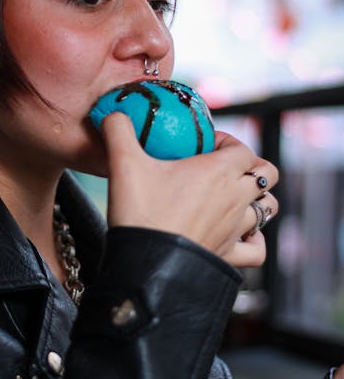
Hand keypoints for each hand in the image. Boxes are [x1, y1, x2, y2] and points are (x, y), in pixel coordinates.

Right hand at [101, 113, 278, 267]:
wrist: (144, 266)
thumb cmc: (140, 212)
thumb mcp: (123, 163)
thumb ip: (118, 130)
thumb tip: (110, 113)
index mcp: (220, 171)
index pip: (243, 148)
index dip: (227, 142)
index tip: (203, 146)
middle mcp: (236, 198)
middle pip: (266, 174)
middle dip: (249, 167)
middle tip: (219, 170)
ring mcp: (236, 230)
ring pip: (268, 208)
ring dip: (256, 200)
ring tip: (230, 199)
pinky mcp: (230, 257)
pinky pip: (258, 249)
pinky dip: (254, 240)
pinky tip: (238, 236)